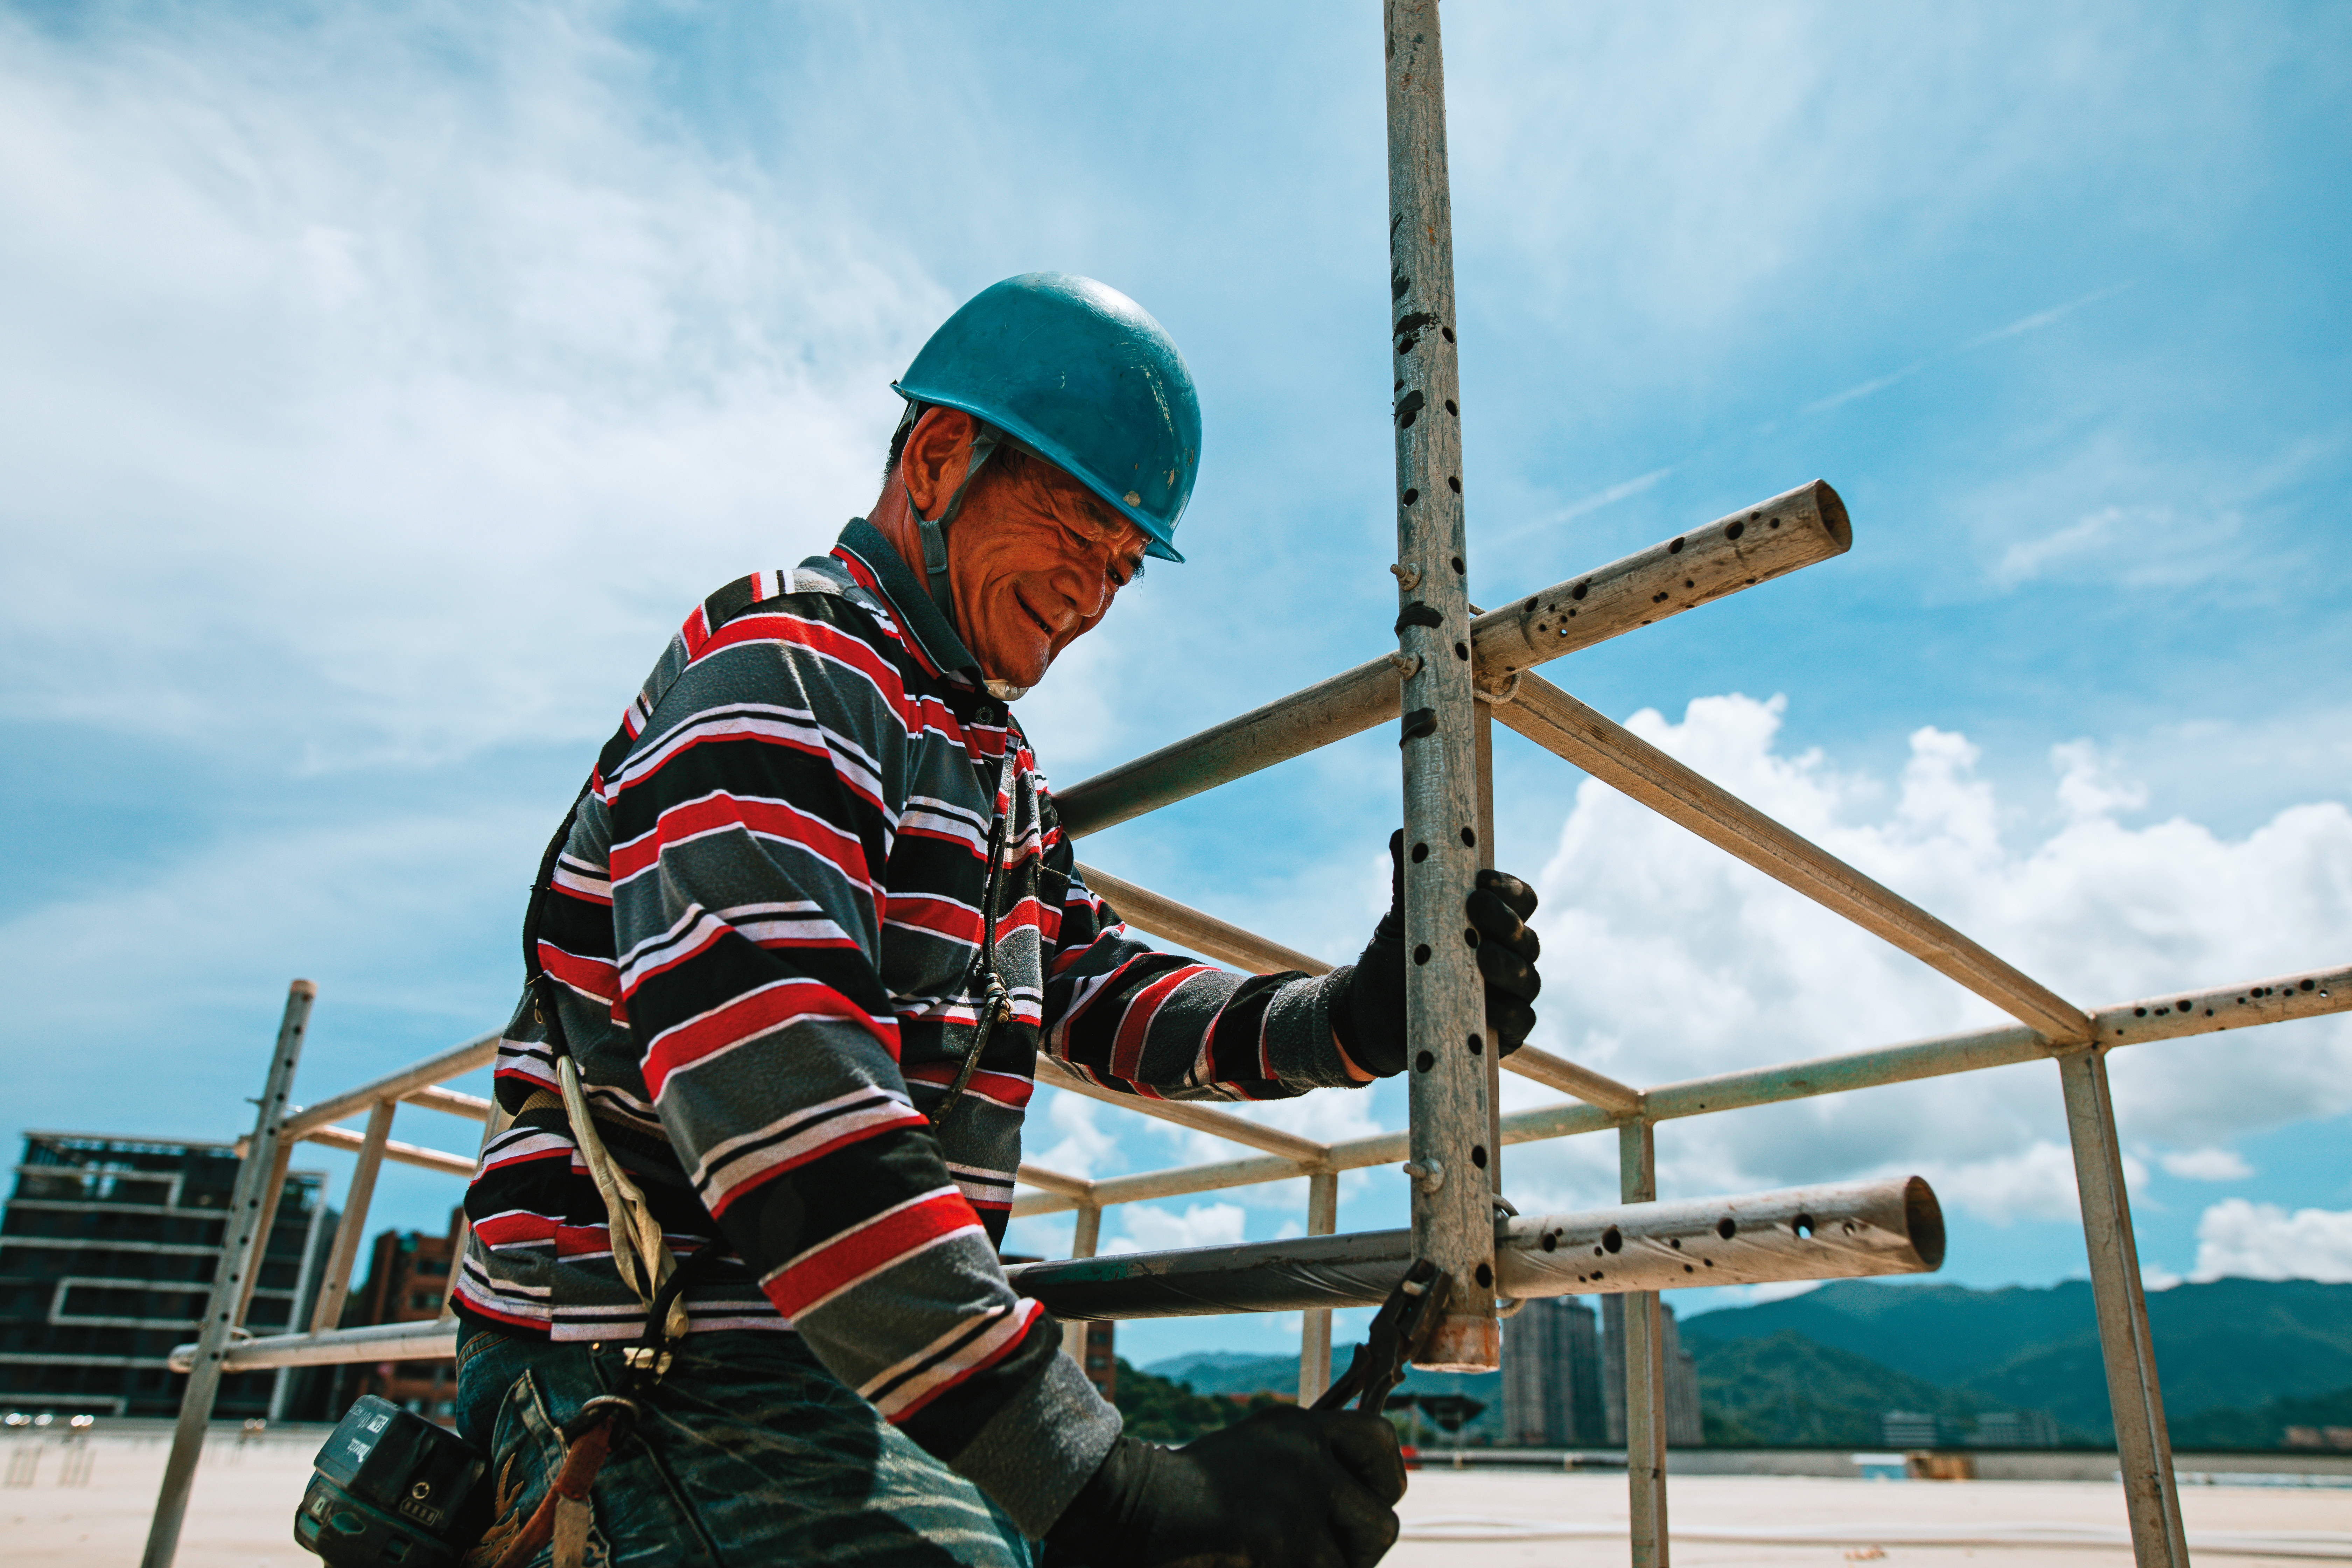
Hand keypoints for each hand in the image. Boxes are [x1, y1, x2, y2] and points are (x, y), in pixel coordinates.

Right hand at [1045, 1405, 1405, 1567]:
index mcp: (1299, 1427)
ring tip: (1283, 1556)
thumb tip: (1375, 1494)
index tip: (1370, 1499)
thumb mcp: (1261, 1453)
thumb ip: (1314, 1464)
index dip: (1386, 1479)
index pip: (1381, 1441)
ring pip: (1354, 1566)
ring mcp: (1293, 1505)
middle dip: (1360, 1550)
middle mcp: (1304, 1458)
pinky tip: (1259, 1562)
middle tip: (1321, 1553)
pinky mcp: (1280, 1545)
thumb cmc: (1196, 1493)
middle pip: (1382, 1521)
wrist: (1131, 1510)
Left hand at [1333, 831, 1541, 1075]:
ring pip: (1529, 979)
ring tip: (1483, 957)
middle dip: (1506, 921)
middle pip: (1527, 937)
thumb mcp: (1401, 916)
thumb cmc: (1396, 958)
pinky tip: (1492, 1007)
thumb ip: (1409, 877)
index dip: (1508, 887)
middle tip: (1478, 908)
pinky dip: (1510, 1013)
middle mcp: (1508, 956)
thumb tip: (1404, 832)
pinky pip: (1521, 1021)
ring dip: (1510, 966)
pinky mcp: (1502, 1032)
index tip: (1480, 880)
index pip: (1519, 900)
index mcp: (1492, 924)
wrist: (1371, 1013)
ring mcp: (1508, 995)